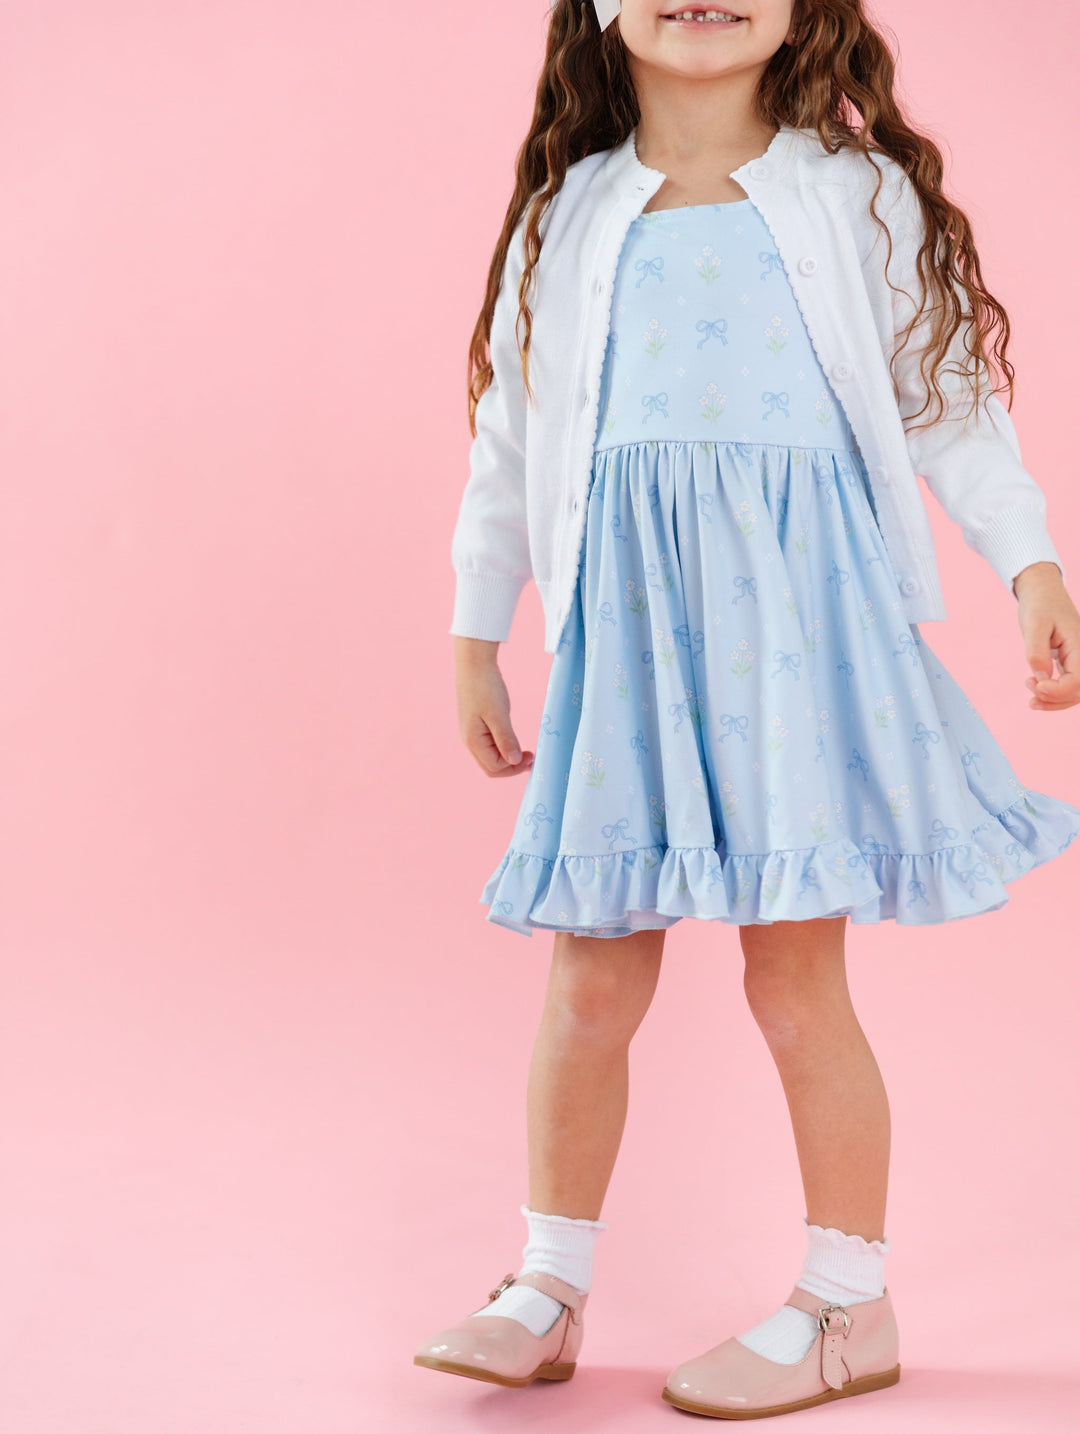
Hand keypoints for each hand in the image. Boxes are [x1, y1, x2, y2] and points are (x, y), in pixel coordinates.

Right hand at [454, 637, 534, 776]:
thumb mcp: (498, 715)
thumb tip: (515, 761)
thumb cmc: (485, 687)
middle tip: (532, 759)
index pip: (494, 767)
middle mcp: (470, 740)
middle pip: (491, 767)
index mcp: (473, 741)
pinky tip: (515, 742)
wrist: (474, 663)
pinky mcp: (478, 725)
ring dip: (509, 758)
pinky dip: (504, 748)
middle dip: (511, 767)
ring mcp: (473, 733)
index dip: (513, 767)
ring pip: (491, 757)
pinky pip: (491, 745)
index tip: (532, 757)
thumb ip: (506, 740)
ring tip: (527, 754)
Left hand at [1012, 563, 1079, 710]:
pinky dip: (1055, 695)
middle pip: (1079, 692)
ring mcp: (1079, 660)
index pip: (1078, 681)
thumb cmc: (1040, 606)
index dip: (1057, 691)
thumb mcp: (1034, 625)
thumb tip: (1041, 677)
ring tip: (1031, 697)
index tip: (1034, 683)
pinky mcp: (1071, 663)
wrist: (1044, 593)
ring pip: (1076, 693)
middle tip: (1030, 688)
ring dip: (1054, 701)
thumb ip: (1037, 651)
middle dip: (1055, 699)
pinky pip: (1069, 686)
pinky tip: (1037, 691)